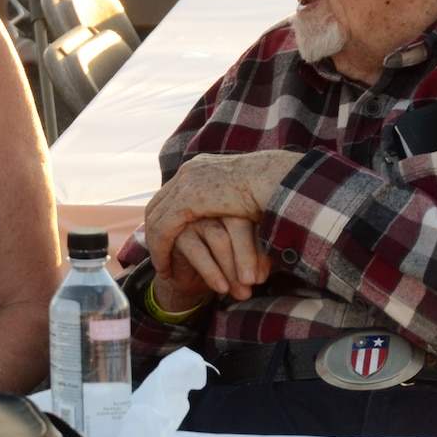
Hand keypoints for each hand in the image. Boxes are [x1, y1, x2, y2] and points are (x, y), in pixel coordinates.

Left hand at [143, 150, 301, 286]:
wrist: (283, 178)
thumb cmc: (277, 189)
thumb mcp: (245, 194)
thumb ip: (228, 202)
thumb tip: (230, 214)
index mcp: (201, 166)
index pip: (170, 194)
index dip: (165, 218)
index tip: (167, 241)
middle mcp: (189, 171)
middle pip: (157, 206)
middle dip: (153, 235)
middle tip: (158, 259)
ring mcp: (187, 183)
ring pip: (156, 220)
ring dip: (157, 248)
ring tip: (162, 270)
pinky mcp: (189, 200)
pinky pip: (164, 230)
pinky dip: (161, 251)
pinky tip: (166, 269)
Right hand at [171, 215, 270, 302]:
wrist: (189, 279)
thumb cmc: (222, 268)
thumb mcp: (243, 267)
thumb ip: (255, 266)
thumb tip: (261, 276)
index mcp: (241, 211)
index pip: (256, 223)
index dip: (261, 251)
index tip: (262, 277)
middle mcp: (220, 210)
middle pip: (239, 225)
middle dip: (247, 257)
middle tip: (251, 283)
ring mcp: (199, 219)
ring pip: (219, 240)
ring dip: (230, 269)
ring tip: (239, 291)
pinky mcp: (179, 233)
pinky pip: (197, 251)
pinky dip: (211, 272)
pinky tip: (220, 288)